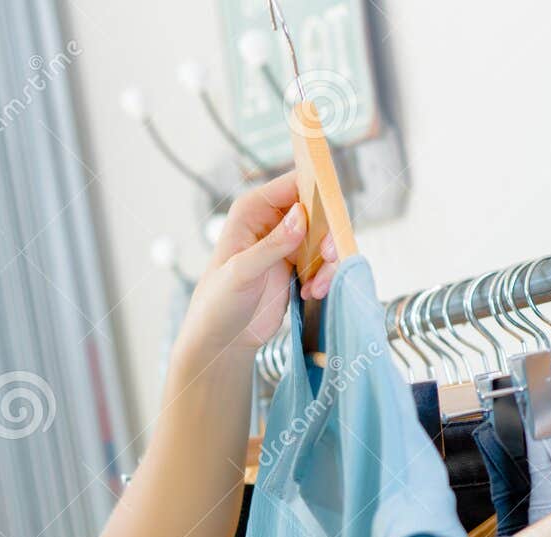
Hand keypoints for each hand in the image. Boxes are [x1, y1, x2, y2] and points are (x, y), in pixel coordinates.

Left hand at [174, 170, 340, 360]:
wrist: (222, 339)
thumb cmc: (217, 304)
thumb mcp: (241, 273)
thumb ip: (272, 245)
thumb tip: (301, 216)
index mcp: (252, 209)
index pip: (295, 183)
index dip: (319, 191)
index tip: (333, 214)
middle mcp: (272, 219)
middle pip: (319, 209)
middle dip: (329, 234)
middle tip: (329, 257)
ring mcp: (287, 241)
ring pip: (326, 236)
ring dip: (329, 261)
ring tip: (316, 288)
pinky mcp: (297, 264)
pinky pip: (325, 260)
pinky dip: (326, 275)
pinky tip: (311, 293)